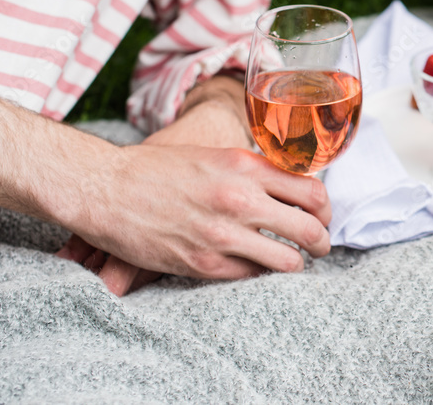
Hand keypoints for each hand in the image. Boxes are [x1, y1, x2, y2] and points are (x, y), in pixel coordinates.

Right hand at [57, 77, 331, 294]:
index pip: (313, 193)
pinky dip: (259, 273)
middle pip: (310, 230)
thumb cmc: (159, 169)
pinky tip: (253, 267)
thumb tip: (291, 188)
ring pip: (289, 261)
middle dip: (322, 243)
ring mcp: (224, 234)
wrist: (106, 188)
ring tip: (290, 262)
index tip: (322, 217)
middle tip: (320, 247)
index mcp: (247, 166)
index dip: (326, 211)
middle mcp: (241, 199)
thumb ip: (254, 171)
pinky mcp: (205, 263)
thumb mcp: (216, 156)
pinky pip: (253, 276)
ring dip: (294, 264)